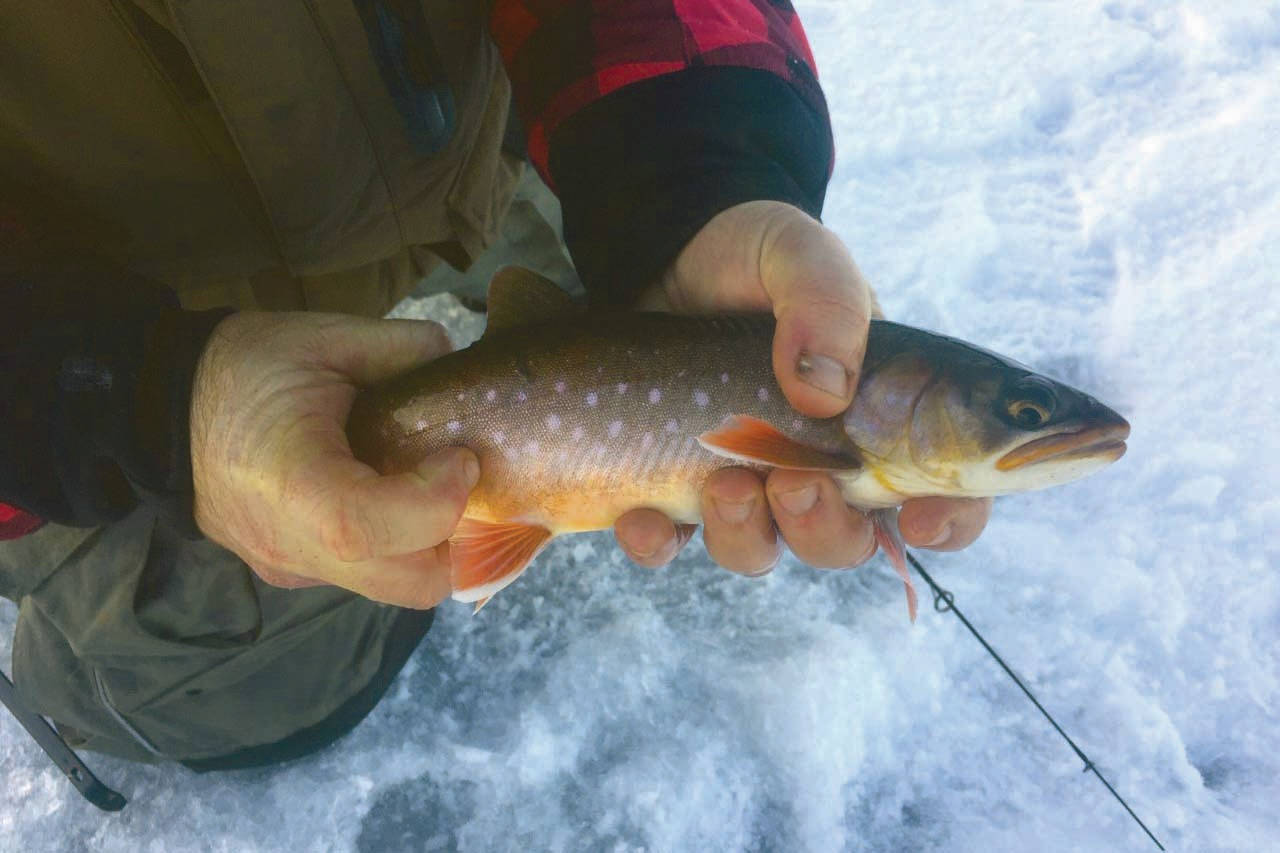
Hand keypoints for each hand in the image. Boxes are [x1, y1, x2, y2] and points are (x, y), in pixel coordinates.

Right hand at [191, 312, 478, 606]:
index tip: (460, 455)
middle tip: (461, 480)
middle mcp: (292, 547)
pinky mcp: (291, 573)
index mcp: (294, 487)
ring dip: (431, 544)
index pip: (386, 529)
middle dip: (458, 538)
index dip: (443, 499)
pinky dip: (396, 545)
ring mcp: (291, 569)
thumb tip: (452, 362)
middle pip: (412, 585)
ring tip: (430, 484)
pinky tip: (389, 492)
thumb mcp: (323, 337)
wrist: (159, 407)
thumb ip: (401, 348)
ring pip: (395, 587)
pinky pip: (365, 574)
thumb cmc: (242, 367)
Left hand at [612, 201, 990, 573]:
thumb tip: (823, 395)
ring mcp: (745, 480)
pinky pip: (668, 544)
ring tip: (721, 482)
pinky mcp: (672, 485)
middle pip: (845, 540)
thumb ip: (826, 302)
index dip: (947, 520)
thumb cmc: (753, 254)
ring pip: (760, 549)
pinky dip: (655, 544)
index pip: (944, 491)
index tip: (920, 518)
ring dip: (745, 533)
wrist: (663, 253)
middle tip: (794, 481)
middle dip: (824, 528)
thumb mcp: (797, 252)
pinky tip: (639, 517)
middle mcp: (819, 462)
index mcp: (881, 415)